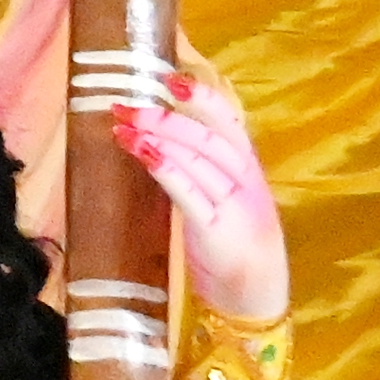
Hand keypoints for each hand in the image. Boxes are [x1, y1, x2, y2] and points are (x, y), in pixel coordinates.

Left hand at [121, 49, 287, 325]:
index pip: (229, 121)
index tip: (169, 78)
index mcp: (249, 170)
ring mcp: (236, 207)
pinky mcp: (218, 234)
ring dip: (157, 138)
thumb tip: (165, 137)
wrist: (257, 301)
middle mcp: (246, 182)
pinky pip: (191, 194)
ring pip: (198, 159)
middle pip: (206, 136)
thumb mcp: (228, 200)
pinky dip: (167, 170)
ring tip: (122, 127)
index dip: (202, 97)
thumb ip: (206, 170)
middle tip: (124, 105)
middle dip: (163, 116)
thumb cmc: (236, 247)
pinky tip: (143, 154)